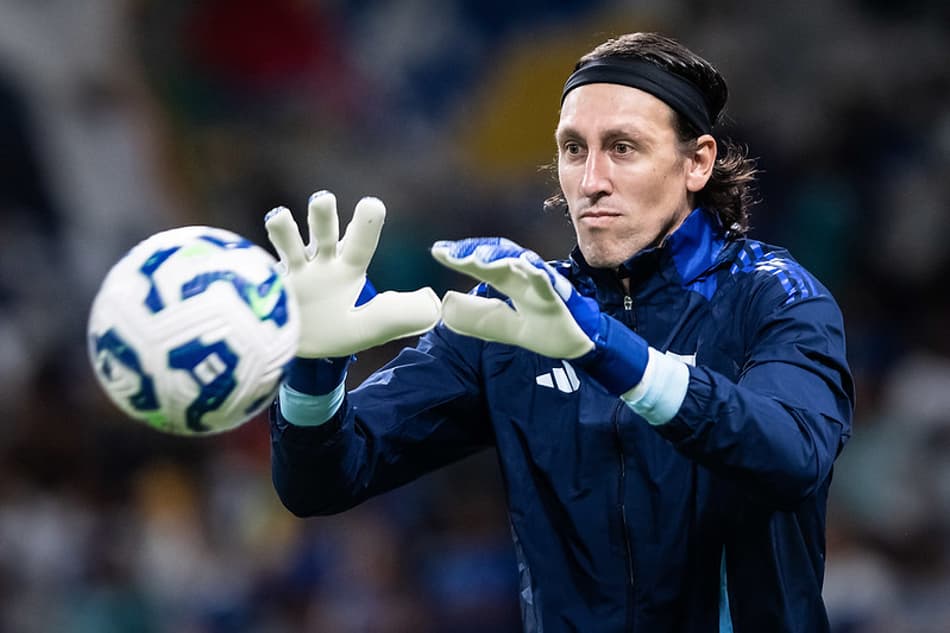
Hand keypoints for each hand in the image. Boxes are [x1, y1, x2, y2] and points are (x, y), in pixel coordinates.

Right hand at [266, 191, 440, 357]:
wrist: (296, 352)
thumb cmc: (335, 332)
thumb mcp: (369, 327)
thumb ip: (398, 315)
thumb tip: (433, 302)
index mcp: (347, 267)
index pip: (360, 241)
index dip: (365, 223)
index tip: (372, 204)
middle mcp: (318, 261)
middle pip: (322, 230)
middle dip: (322, 213)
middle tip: (323, 200)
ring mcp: (289, 271)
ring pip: (286, 240)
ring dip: (284, 227)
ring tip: (279, 219)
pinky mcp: (264, 285)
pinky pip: (257, 266)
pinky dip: (251, 259)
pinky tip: (246, 258)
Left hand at [431, 237, 649, 395]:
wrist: (577, 345)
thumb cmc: (543, 329)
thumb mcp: (501, 326)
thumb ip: (477, 315)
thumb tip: (446, 304)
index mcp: (510, 282)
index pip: (482, 264)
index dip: (460, 256)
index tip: (438, 252)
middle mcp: (523, 278)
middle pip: (497, 256)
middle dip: (473, 252)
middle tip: (449, 254)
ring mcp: (540, 285)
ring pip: (519, 263)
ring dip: (497, 257)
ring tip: (475, 258)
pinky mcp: (556, 298)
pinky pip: (545, 282)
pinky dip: (534, 273)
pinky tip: (520, 265)